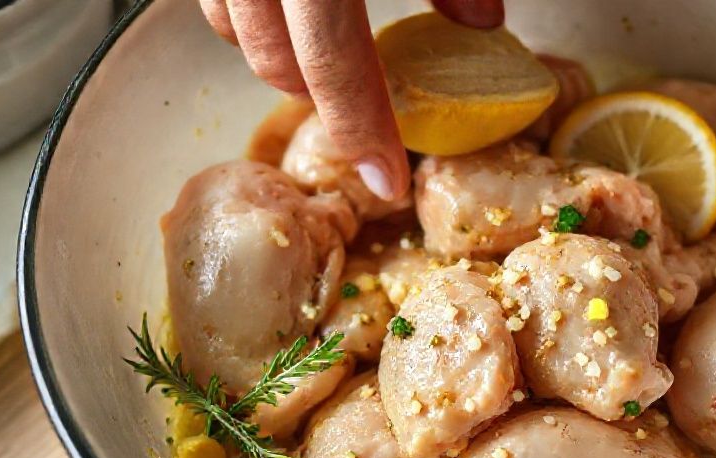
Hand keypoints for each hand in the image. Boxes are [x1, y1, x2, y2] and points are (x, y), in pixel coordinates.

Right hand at [198, 0, 503, 200]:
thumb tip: (483, 21)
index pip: (334, 60)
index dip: (363, 128)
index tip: (390, 183)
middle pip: (274, 59)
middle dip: (315, 94)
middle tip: (361, 111)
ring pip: (232, 28)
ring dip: (276, 58)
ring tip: (319, 62)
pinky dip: (248, 16)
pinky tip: (284, 14)